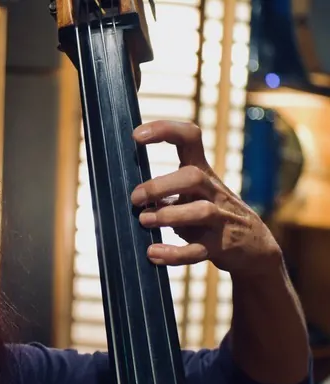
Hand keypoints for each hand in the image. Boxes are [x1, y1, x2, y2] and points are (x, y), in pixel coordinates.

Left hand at [130, 120, 282, 277]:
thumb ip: (164, 192)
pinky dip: (174, 254)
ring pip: (200, 212)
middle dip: (160, 186)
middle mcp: (213, 192)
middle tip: (135, 198)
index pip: (190, 138)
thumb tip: (127, 194)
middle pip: (193, 177)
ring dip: (167, 216)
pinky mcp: (221, 247)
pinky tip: (153, 254)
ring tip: (144, 222)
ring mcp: (221, 219)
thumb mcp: (192, 196)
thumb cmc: (211, 217)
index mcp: (202, 173)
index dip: (165, 130)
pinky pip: (198, 251)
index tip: (136, 135)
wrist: (254, 248)